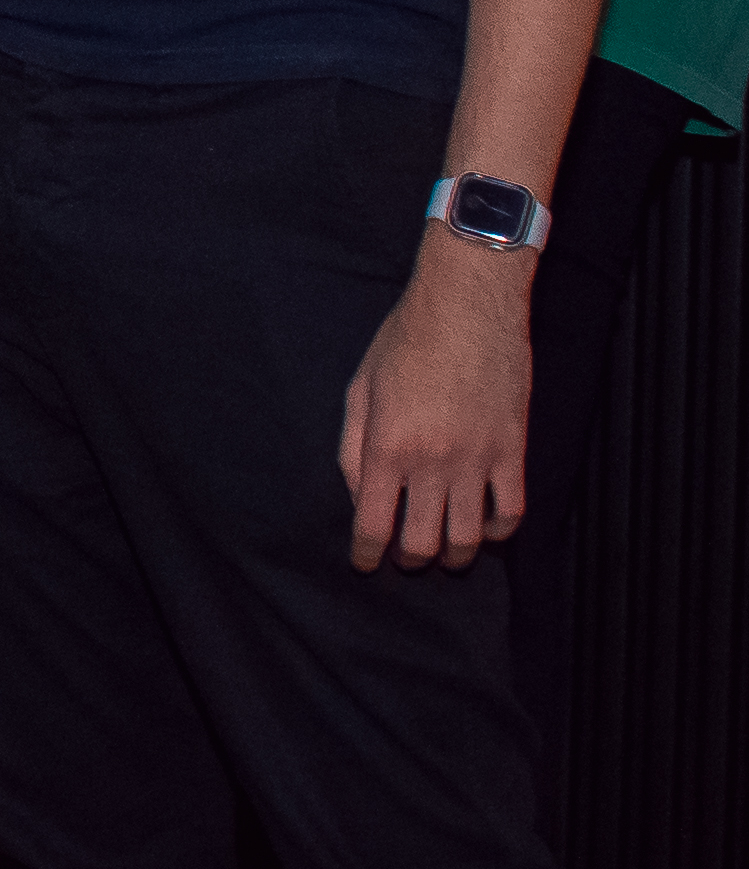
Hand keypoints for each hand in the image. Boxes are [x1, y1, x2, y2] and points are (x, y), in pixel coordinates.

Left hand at [341, 236, 531, 569]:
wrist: (467, 304)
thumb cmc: (405, 341)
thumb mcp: (361, 389)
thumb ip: (354, 449)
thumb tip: (361, 497)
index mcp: (388, 446)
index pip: (374, 524)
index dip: (367, 555)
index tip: (365, 564)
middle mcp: (433, 461)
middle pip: (423, 541)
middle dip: (410, 559)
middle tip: (405, 557)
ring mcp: (478, 458)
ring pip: (471, 537)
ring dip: (456, 554)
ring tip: (445, 551)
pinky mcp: (514, 449)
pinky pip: (513, 511)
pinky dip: (501, 531)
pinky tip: (487, 529)